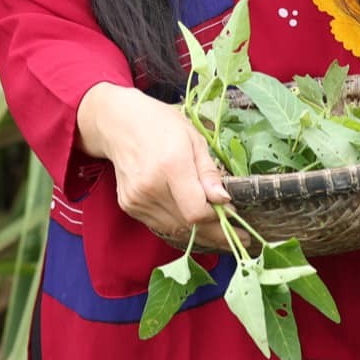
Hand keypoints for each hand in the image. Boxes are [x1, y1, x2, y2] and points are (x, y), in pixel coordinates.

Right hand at [76, 83, 230, 244]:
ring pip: (175, 230)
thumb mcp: (194, 139)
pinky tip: (193, 220)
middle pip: (188, 225)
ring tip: (220, 231)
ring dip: (200, 233)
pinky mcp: (129, 206)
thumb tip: (224, 200)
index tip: (233, 213)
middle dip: (216, 233)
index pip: (196, 211)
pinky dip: (180, 226)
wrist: (119, 124)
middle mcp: (150, 187)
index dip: (217, 218)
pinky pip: (161, 225)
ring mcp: (136, 200)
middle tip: (241, 236)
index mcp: (170, 166)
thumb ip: (209, 172)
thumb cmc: (161, 125)